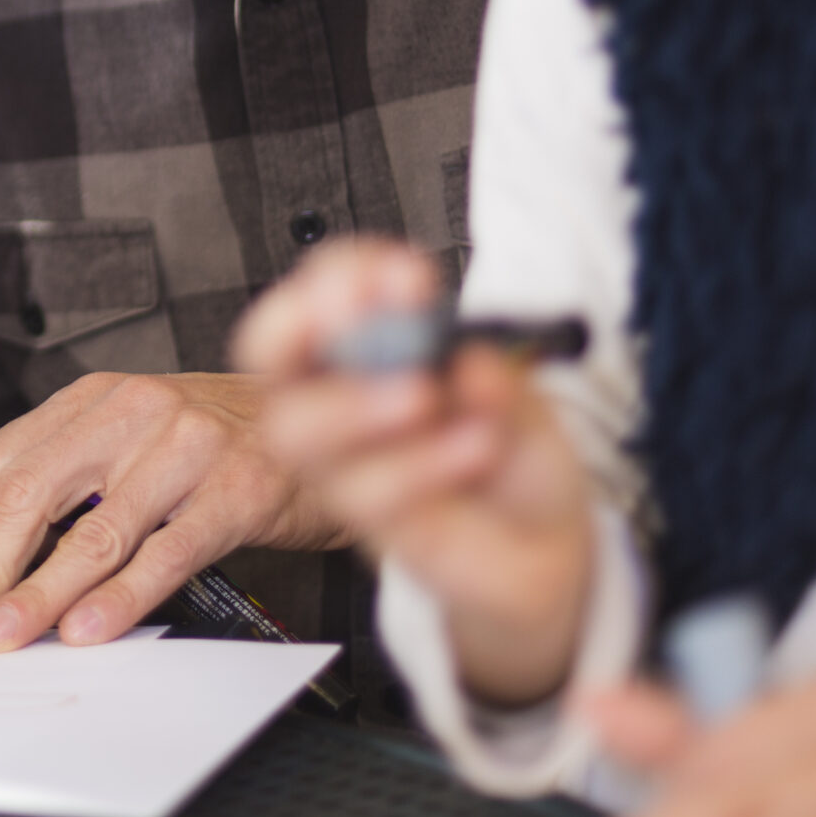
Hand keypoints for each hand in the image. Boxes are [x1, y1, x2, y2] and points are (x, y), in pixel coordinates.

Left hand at [0, 370, 343, 653]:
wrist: (333, 416)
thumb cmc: (221, 439)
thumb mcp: (124, 441)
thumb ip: (42, 472)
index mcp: (99, 397)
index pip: (8, 462)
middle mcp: (138, 410)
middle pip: (36, 493)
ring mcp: (190, 447)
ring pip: (96, 533)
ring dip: (42, 595)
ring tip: (7, 638)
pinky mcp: (238, 490)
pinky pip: (166, 553)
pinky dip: (122, 598)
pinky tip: (89, 630)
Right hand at [232, 236, 594, 703]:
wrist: (547, 540)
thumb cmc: (513, 451)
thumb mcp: (520, 392)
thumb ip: (493, 374)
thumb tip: (463, 360)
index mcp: (368, 345)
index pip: (321, 292)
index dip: (344, 275)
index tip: (406, 277)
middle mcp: (340, 397)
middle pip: (268, 351)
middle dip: (298, 325)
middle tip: (359, 318)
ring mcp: (346, 462)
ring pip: (295, 431)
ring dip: (353, 403)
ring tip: (423, 396)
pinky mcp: (372, 523)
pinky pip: (366, 493)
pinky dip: (422, 463)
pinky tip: (476, 446)